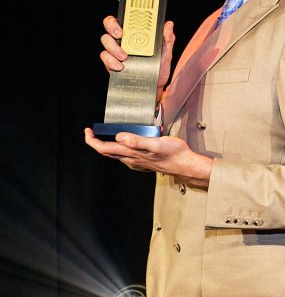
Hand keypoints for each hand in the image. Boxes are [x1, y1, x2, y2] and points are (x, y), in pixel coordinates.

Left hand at [83, 128, 211, 186]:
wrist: (184, 165)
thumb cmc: (173, 154)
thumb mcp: (156, 143)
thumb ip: (137, 141)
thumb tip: (119, 137)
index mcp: (131, 153)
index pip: (104, 148)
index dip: (93, 141)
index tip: (88, 131)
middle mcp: (131, 158)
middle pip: (107, 152)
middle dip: (96, 142)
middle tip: (92, 132)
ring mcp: (136, 161)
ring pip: (116, 154)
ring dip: (108, 145)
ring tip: (108, 135)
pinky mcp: (143, 162)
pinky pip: (126, 155)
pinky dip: (121, 148)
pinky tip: (128, 142)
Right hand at [99, 0, 174, 94]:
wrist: (154, 87)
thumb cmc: (160, 67)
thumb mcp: (167, 52)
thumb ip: (167, 39)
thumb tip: (168, 25)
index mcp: (138, 31)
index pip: (129, 13)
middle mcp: (125, 37)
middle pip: (111, 23)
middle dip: (113, 25)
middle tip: (121, 34)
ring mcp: (116, 48)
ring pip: (105, 39)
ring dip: (114, 47)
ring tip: (126, 56)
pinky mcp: (110, 61)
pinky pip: (104, 56)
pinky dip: (111, 60)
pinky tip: (120, 65)